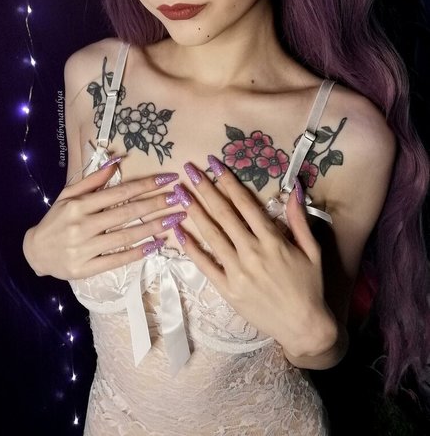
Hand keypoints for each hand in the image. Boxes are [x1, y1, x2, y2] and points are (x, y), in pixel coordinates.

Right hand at [22, 160, 183, 279]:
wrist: (35, 253)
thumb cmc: (56, 220)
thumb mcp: (68, 195)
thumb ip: (93, 180)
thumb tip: (117, 161)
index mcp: (79, 205)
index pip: (119, 192)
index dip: (146, 184)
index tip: (168, 179)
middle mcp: (82, 225)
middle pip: (127, 212)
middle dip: (156, 204)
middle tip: (179, 199)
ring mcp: (84, 248)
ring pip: (126, 236)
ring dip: (153, 228)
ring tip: (175, 220)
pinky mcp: (86, 268)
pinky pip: (117, 260)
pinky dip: (138, 253)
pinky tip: (156, 246)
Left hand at [174, 156, 337, 358]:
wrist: (304, 326)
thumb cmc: (310, 285)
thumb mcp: (312, 249)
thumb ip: (299, 219)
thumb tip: (295, 188)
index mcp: (273, 240)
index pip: (245, 203)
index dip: (228, 181)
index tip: (214, 164)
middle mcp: (252, 252)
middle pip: (224, 214)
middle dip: (205, 189)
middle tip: (189, 170)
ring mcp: (237, 271)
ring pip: (211, 235)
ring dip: (194, 211)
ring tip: (179, 192)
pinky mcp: (227, 289)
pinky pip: (205, 265)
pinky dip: (191, 248)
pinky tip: (179, 231)